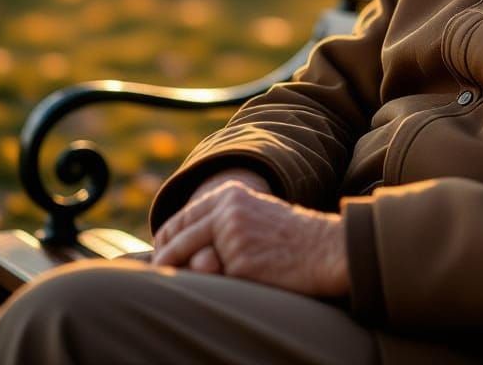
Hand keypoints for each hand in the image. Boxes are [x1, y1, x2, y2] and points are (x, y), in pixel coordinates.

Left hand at [151, 180, 349, 297]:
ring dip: (184, 274)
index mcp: (230, 195)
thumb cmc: (289, 236)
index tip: (159, 257)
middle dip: (164, 260)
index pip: (181, 217)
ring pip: (189, 262)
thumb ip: (220, 221)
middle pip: (176, 239)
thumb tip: (176, 245)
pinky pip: (213, 281)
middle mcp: (228, 211)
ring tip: (181, 282)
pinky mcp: (239, 263)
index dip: (165, 240)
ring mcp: (233, 236)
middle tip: (158, 275)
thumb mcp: (253, 214)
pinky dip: (215, 286)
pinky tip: (231, 284)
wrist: (324, 248)